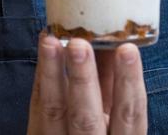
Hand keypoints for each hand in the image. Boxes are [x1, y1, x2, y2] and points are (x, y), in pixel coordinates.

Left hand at [27, 34, 146, 133]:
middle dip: (83, 79)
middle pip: (87, 117)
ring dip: (52, 73)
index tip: (128, 49)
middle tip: (80, 43)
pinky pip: (38, 107)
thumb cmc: (97, 134)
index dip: (129, 84)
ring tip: (51, 41)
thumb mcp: (115, 123)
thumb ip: (113, 90)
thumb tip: (115, 44)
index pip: (129, 117)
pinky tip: (44, 49)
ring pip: (55, 110)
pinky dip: (40, 77)